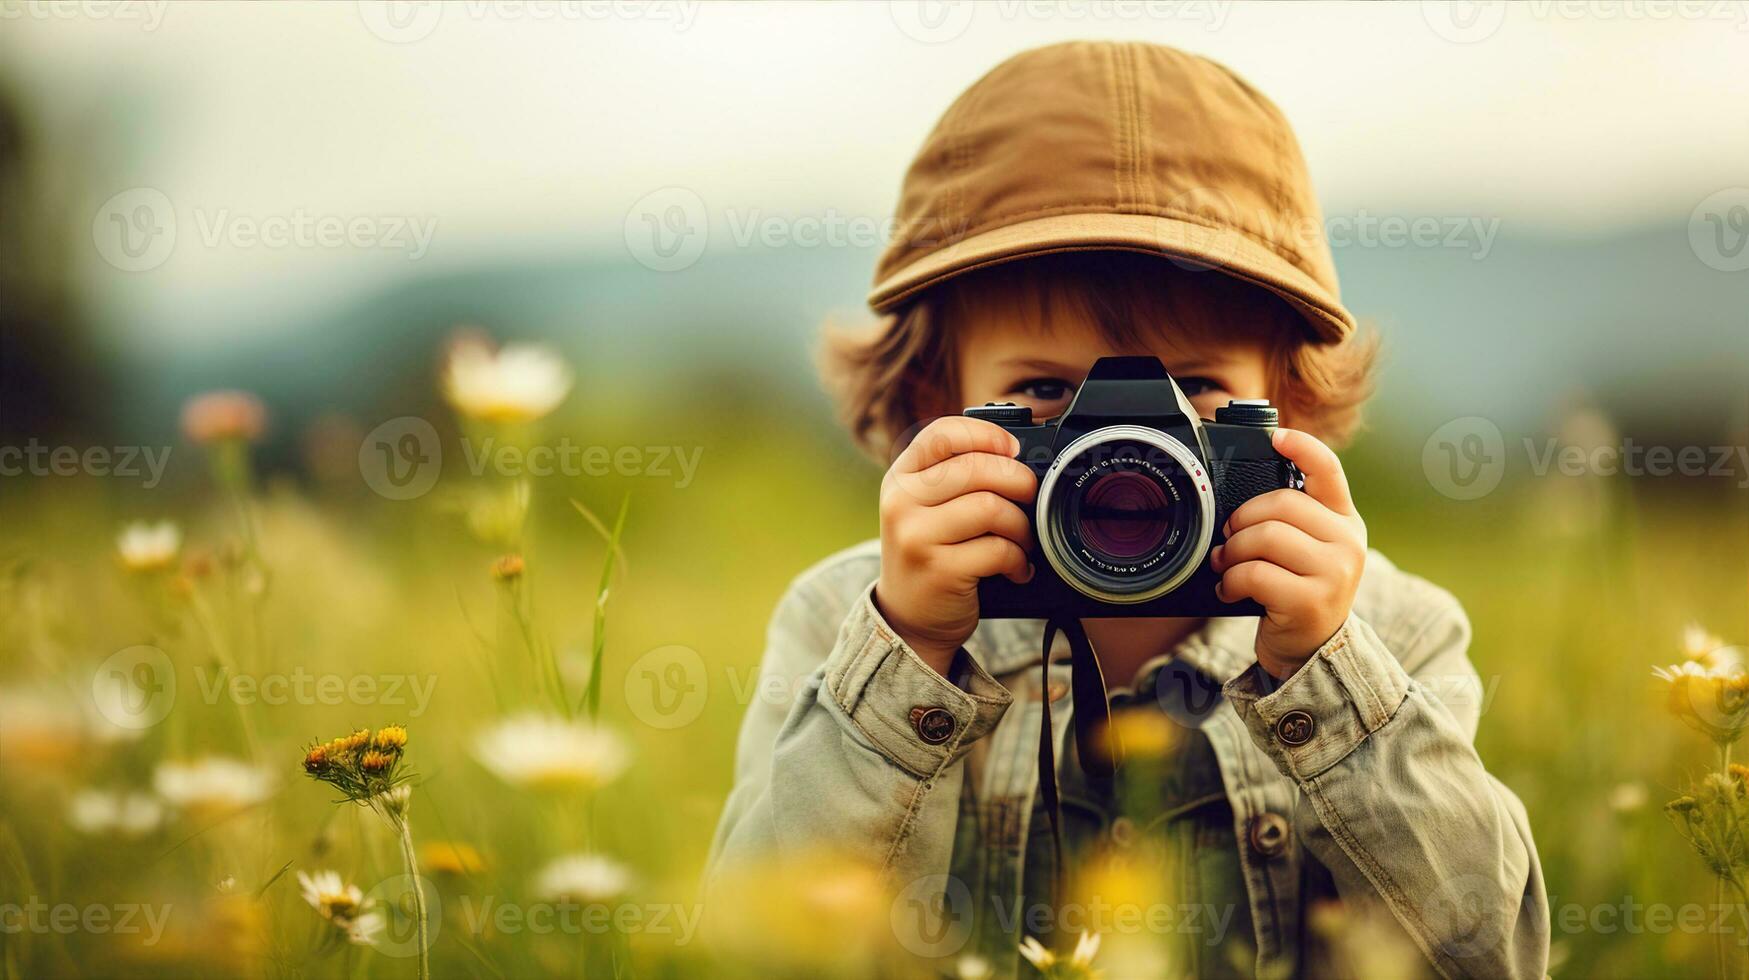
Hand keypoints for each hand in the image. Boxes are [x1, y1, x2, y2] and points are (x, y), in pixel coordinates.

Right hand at [874, 416, 1036, 675]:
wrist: (907, 619)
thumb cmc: (930, 555)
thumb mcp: (926, 509)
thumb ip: (957, 479)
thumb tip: (1020, 458)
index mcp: (901, 477)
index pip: (941, 434)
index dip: (986, 434)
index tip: (1013, 449)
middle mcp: (902, 502)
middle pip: (976, 468)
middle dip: (1019, 481)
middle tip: (1031, 499)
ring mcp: (917, 536)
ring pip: (991, 507)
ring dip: (1022, 526)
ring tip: (1024, 541)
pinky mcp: (939, 570)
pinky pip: (997, 550)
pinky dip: (1018, 560)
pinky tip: (1017, 568)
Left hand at [1209, 427, 1366, 679]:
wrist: (1311, 651)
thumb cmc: (1297, 590)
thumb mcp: (1305, 549)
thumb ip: (1289, 518)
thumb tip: (1237, 488)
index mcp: (1344, 520)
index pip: (1328, 470)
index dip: (1302, 446)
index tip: (1276, 438)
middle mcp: (1347, 541)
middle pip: (1279, 503)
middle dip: (1240, 521)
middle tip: (1228, 540)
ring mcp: (1334, 572)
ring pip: (1264, 537)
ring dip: (1231, 552)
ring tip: (1227, 566)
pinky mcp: (1311, 601)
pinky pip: (1254, 573)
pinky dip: (1230, 581)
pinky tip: (1231, 589)